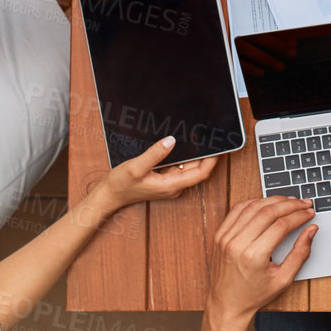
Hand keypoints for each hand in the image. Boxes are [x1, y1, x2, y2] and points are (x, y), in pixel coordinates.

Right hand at [96, 135, 217, 212]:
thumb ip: (155, 154)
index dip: (212, 161)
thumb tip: (171, 141)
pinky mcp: (165, 178)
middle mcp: (174, 185)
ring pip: (189, 167)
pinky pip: (180, 167)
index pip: (200, 174)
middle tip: (209, 136)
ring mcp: (170, 182)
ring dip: (195, 154)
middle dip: (206, 154)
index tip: (219, 147)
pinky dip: (185, 156)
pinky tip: (183, 144)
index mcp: (171, 185)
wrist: (111, 195)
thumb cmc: (122, 184)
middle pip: (198, 169)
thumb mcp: (136, 167)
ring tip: (198, 136)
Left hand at [207, 196, 317, 322]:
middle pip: (268, 211)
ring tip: (289, 201)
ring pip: (253, 206)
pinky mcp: (220, 234)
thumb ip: (300, 253)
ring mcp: (226, 237)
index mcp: (254, 256)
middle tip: (303, 203)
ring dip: (274, 200)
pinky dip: (255, 202)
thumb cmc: (254, 295)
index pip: (281, 225)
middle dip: (290, 204)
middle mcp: (237, 244)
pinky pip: (238, 209)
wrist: (227, 304)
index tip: (309, 213)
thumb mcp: (283, 279)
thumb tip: (311, 230)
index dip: (299, 215)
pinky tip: (267, 203)